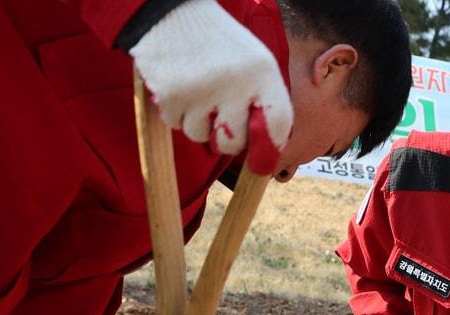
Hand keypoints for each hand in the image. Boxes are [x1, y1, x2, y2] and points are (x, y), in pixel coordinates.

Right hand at [129, 0, 292, 174]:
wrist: (172, 12)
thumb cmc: (219, 44)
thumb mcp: (255, 63)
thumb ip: (266, 101)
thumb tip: (269, 152)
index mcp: (263, 73)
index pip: (278, 125)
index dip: (270, 149)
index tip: (262, 164)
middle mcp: (235, 83)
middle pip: (234, 144)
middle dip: (226, 140)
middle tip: (219, 118)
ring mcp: (202, 91)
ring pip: (201, 137)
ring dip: (198, 124)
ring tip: (198, 93)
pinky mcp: (171, 95)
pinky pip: (176, 125)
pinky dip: (176, 113)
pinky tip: (180, 87)